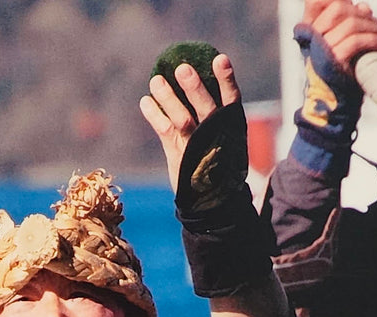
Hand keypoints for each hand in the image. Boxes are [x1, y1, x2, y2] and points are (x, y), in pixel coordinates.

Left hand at [139, 53, 241, 193]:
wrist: (214, 200)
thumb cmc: (219, 161)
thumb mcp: (224, 137)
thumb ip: (214, 115)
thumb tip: (196, 82)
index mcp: (231, 127)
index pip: (231, 99)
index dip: (226, 79)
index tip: (220, 58)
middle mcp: (215, 135)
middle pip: (205, 107)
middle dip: (194, 87)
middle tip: (181, 67)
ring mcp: (196, 147)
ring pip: (182, 119)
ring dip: (168, 99)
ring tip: (156, 80)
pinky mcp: (179, 156)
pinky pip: (165, 133)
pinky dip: (154, 116)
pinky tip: (144, 101)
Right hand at [302, 0, 376, 74]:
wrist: (335, 98)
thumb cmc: (340, 68)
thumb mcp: (340, 39)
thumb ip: (348, 20)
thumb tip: (362, 6)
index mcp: (309, 29)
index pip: (315, 1)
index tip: (351, 4)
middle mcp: (311, 38)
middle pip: (338, 8)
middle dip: (361, 12)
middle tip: (372, 21)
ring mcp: (320, 50)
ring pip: (350, 23)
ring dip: (371, 26)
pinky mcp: (333, 62)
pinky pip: (356, 41)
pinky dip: (373, 38)